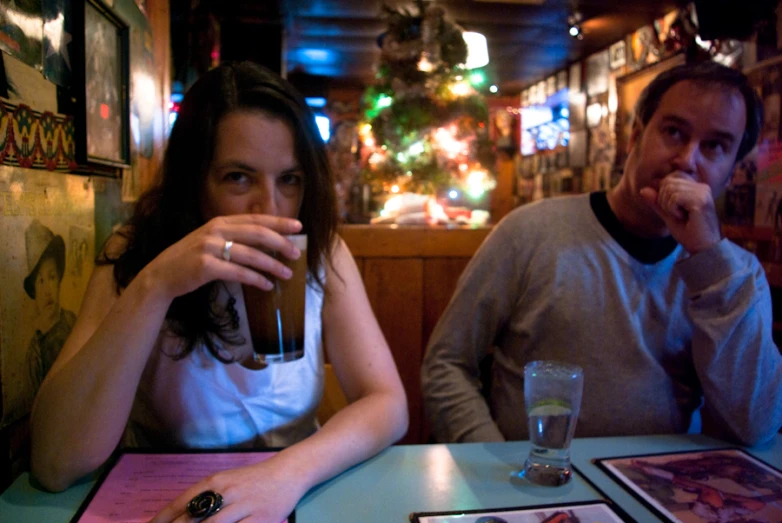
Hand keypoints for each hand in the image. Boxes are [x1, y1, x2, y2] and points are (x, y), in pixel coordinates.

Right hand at [140, 214, 302, 301]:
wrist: (162, 275)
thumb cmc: (191, 259)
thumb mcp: (212, 241)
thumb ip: (234, 238)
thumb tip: (267, 242)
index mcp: (220, 222)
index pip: (255, 219)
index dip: (278, 222)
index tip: (298, 226)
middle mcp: (216, 231)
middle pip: (257, 234)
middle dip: (280, 243)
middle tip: (296, 253)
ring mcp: (210, 248)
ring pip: (251, 255)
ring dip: (272, 265)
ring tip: (287, 274)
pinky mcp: (206, 266)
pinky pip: (238, 273)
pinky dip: (256, 279)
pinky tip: (267, 285)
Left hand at [150, 458, 303, 522]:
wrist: (287, 473)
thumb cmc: (253, 480)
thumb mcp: (227, 482)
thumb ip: (206, 498)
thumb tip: (182, 516)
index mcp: (215, 482)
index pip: (181, 503)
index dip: (162, 519)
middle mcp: (226, 493)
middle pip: (193, 519)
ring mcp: (243, 506)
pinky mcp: (260, 520)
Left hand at [639, 172, 721, 254]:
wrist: (704, 249)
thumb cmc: (689, 233)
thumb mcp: (668, 216)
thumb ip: (657, 203)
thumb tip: (643, 189)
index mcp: (696, 188)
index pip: (670, 178)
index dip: (663, 193)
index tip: (673, 209)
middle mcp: (702, 187)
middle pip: (667, 181)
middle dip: (663, 199)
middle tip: (676, 214)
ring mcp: (703, 192)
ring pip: (669, 188)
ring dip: (668, 206)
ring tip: (680, 216)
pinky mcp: (701, 200)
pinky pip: (674, 197)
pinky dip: (672, 209)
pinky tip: (683, 217)